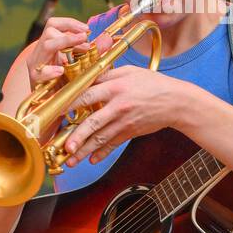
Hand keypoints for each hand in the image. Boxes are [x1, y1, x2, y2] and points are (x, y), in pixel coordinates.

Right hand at [24, 16, 113, 93]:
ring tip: (81, 47)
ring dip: (64, 42)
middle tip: (85, 38)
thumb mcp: (79, 65)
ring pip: (45, 45)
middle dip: (70, 33)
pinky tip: (60, 71)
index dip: (70, 23)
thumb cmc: (64, 83)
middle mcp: (41, 52)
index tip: (87, 28)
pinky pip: (39, 72)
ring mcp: (36, 65)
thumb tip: (108, 39)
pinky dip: (49, 71)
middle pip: (49, 31)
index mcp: (50, 46)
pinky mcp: (35, 80)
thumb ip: (92, 52)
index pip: (54, 25)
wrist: (50, 105)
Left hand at [61, 66, 178, 164]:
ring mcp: (124, 122)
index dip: (70, 104)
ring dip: (85, 151)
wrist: (176, 102)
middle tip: (64, 147)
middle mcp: (118, 107)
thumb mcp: (129, 72)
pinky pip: (113, 144)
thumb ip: (107, 76)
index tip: (56, 111)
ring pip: (100, 138)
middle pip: (93, 123)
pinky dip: (102, 153)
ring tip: (71, 160)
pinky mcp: (130, 132)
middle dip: (76, 137)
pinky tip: (92, 160)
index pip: (87, 96)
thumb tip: (86, 79)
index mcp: (115, 88)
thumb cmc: (153, 84)